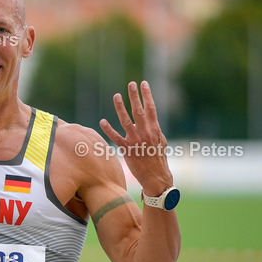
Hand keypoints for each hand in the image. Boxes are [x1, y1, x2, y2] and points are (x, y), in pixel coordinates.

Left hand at [99, 81, 173, 195]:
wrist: (156, 177)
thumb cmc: (158, 158)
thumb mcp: (159, 141)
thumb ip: (152, 129)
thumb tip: (146, 119)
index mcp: (155, 129)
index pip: (151, 108)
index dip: (147, 95)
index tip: (143, 83)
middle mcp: (145, 133)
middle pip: (139, 111)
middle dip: (135, 96)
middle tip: (131, 84)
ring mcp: (136, 141)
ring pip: (126, 121)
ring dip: (120, 108)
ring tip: (116, 96)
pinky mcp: (127, 150)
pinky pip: (116, 138)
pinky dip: (108, 129)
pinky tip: (102, 121)